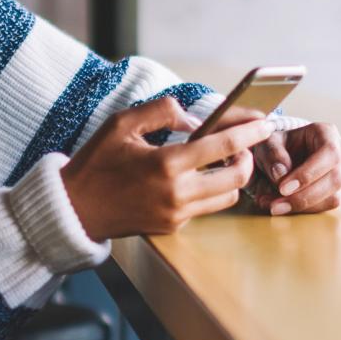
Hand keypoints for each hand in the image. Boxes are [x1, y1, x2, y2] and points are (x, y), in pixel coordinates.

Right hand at [60, 97, 272, 240]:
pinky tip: (197, 176)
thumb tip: (193, 119)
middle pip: (237, 178)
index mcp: (165, 163)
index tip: (265, 122)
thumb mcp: (122, 123)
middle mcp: (176, 193)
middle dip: (249, 158)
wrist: (75, 208)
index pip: (222, 146)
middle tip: (244, 145)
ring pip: (226, 197)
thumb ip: (161, 112)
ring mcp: (175, 214)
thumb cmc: (96, 162)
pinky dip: (209, 190)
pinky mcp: (172, 227)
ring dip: (233, 177)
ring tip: (223, 160)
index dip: (249, 133)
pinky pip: (204, 207)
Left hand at [249, 122, 340, 215]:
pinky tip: (284, 208)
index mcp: (327, 133)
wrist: (283, 156)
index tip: (283, 189)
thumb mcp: (268, 144)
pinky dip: (305, 210)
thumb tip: (281, 174)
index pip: (328, 153)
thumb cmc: (278, 146)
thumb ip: (272, 155)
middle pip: (335, 178)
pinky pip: (328, 206)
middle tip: (275, 205)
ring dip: (304, 207)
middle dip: (304, 196)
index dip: (308, 173)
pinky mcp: (340, 190)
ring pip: (334, 196)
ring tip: (274, 207)